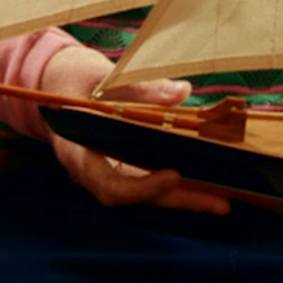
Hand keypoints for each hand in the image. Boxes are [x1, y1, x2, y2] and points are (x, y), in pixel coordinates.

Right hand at [39, 45, 230, 215]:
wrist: (60, 85)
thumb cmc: (77, 81)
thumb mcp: (104, 78)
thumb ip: (139, 89)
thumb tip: (181, 92)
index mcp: (77, 153)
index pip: (107, 185)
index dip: (142, 187)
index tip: (175, 175)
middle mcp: (92, 172)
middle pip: (137, 196)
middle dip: (179, 200)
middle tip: (220, 203)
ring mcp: (108, 172)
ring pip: (146, 194)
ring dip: (185, 197)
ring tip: (223, 201)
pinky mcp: (123, 168)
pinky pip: (150, 181)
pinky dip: (178, 185)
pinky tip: (208, 184)